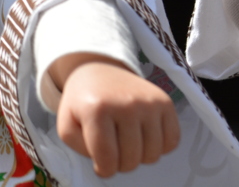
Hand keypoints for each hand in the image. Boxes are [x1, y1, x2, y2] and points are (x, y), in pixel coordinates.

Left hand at [50, 53, 179, 178]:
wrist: (100, 69)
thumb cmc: (83, 101)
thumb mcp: (66, 124)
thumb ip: (79, 148)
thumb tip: (106, 163)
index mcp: (97, 110)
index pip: (107, 159)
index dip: (104, 170)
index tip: (101, 164)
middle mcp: (126, 104)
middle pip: (131, 160)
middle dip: (120, 164)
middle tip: (113, 149)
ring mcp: (148, 103)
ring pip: (152, 155)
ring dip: (140, 157)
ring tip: (127, 142)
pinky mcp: (165, 103)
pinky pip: (172, 142)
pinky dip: (160, 147)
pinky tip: (144, 136)